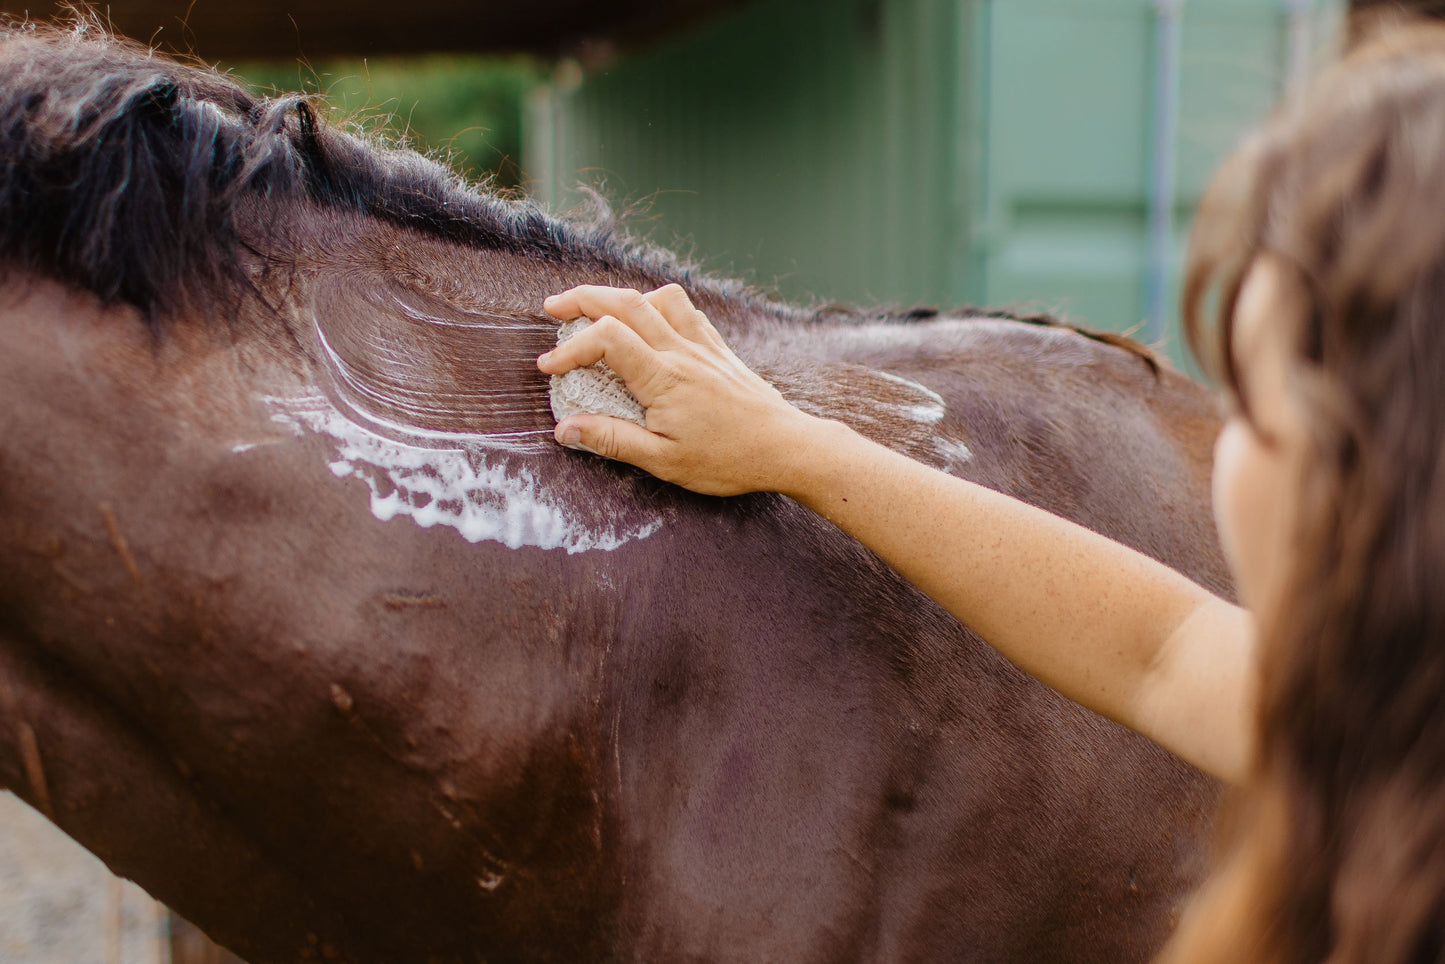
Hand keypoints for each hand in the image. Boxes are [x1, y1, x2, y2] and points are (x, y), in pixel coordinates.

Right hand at [537, 284, 818, 495]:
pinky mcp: (718, 349)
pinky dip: (659, 305)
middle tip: (554, 308)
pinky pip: (686, 310)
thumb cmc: (728, 460)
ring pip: (659, 297)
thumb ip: (613, 441)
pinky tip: (650, 322)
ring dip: (624, 295)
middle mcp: (682, 352)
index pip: (607, 339)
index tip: (550, 368)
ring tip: (602, 312)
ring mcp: (703, 346)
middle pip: (626, 302)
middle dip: (584, 298)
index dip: (571, 347)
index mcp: (664, 378)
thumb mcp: (664, 461)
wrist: (786, 448)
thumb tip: (566, 430)